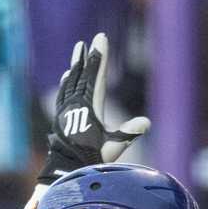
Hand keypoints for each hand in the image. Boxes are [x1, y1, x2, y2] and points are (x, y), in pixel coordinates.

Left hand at [41, 34, 151, 182]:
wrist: (67, 169)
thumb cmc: (92, 158)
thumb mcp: (114, 147)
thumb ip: (129, 133)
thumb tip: (146, 122)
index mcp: (90, 107)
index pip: (95, 77)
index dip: (99, 57)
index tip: (100, 39)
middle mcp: (77, 105)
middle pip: (82, 75)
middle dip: (87, 57)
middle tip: (89, 41)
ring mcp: (67, 109)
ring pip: (71, 82)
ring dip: (76, 66)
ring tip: (78, 52)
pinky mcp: (61, 116)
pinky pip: (64, 92)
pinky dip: (67, 81)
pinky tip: (67, 76)